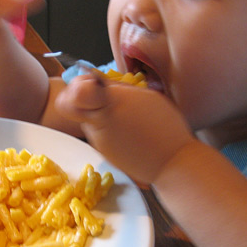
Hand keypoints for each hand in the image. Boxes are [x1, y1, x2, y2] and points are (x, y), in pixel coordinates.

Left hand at [55, 75, 195, 183]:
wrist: (171, 162)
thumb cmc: (165, 126)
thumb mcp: (146, 96)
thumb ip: (119, 90)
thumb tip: (100, 85)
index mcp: (111, 101)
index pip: (77, 88)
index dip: (80, 84)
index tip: (92, 84)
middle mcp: (99, 120)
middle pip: (74, 104)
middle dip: (83, 98)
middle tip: (101, 99)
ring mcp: (98, 139)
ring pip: (87, 119)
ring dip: (99, 114)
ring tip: (125, 119)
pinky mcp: (102, 152)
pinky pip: (98, 134)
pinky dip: (108, 130)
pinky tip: (127, 132)